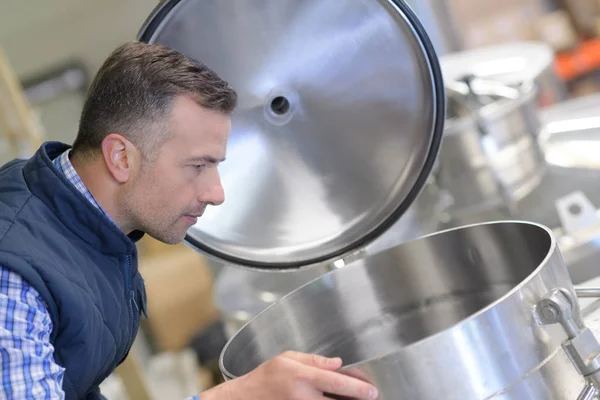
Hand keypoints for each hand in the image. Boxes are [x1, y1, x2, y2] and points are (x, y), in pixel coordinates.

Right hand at [202, 351, 378, 399]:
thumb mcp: (288, 358)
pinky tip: (336, 399)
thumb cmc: (266, 376)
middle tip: (368, 395)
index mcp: (303, 377)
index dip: (358, 387)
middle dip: (356, 399)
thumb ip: (315, 360)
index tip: (372, 390)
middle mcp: (305, 397)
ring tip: (353, 397)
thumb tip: (338, 363)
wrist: (247, 398)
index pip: (337, 382)